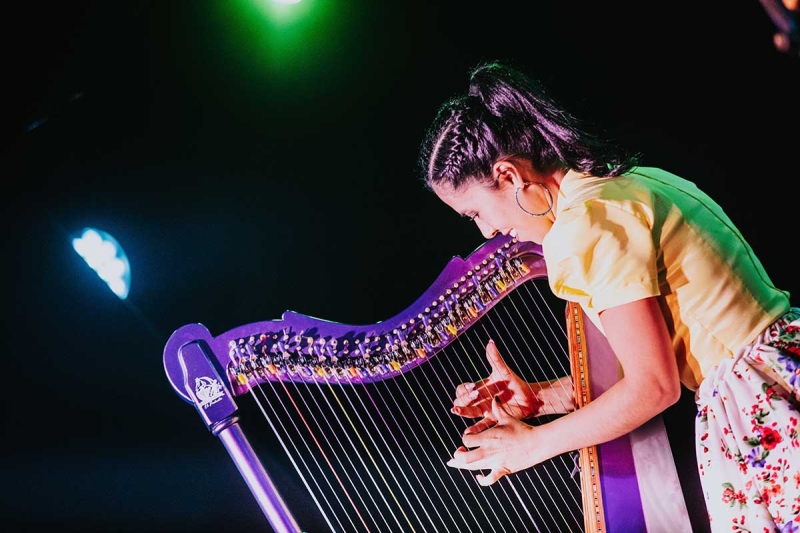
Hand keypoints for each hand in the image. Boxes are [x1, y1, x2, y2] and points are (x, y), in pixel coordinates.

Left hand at [447, 396, 540, 485]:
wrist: (536, 443)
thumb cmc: (521, 429)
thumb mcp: (507, 418)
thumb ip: (497, 409)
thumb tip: (494, 398)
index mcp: (488, 437)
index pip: (466, 440)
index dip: (465, 439)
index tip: (468, 437)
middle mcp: (489, 450)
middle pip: (465, 457)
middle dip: (457, 456)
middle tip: (458, 452)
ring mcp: (495, 461)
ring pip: (473, 467)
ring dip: (463, 466)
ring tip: (456, 463)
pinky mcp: (503, 470)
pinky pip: (489, 479)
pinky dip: (482, 480)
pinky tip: (479, 477)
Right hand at [451, 340, 573, 434]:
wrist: (530, 398)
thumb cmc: (516, 384)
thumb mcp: (504, 371)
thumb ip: (496, 359)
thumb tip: (490, 342)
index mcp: (480, 388)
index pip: (462, 389)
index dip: (464, 389)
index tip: (473, 386)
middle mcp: (480, 400)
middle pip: (462, 401)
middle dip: (463, 398)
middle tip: (474, 396)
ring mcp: (485, 410)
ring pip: (468, 412)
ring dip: (462, 411)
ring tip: (456, 411)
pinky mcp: (493, 419)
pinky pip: (481, 426)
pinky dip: (474, 429)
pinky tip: (469, 432)